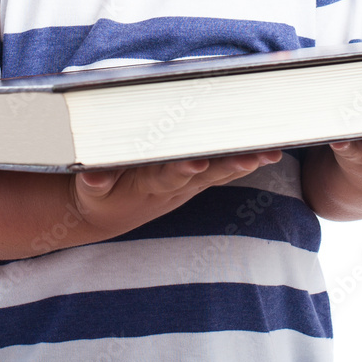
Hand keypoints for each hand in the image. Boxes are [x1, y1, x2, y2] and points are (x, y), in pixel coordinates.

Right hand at [70, 150, 282, 240]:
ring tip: (271, 153)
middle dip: (229, 166)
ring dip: (246, 163)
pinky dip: (245, 161)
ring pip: (222, 172)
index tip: (198, 162)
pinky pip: (225, 170)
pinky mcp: (196, 179)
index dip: (183, 169)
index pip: (168, 175)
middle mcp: (176, 184)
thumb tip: (92, 175)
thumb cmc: (100, 192)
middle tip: (251, 159)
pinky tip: (270, 150)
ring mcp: (189, 183)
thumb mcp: (90, 191)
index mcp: (149, 183)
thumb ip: (94, 181)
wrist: (111, 210)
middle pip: (206, 175)